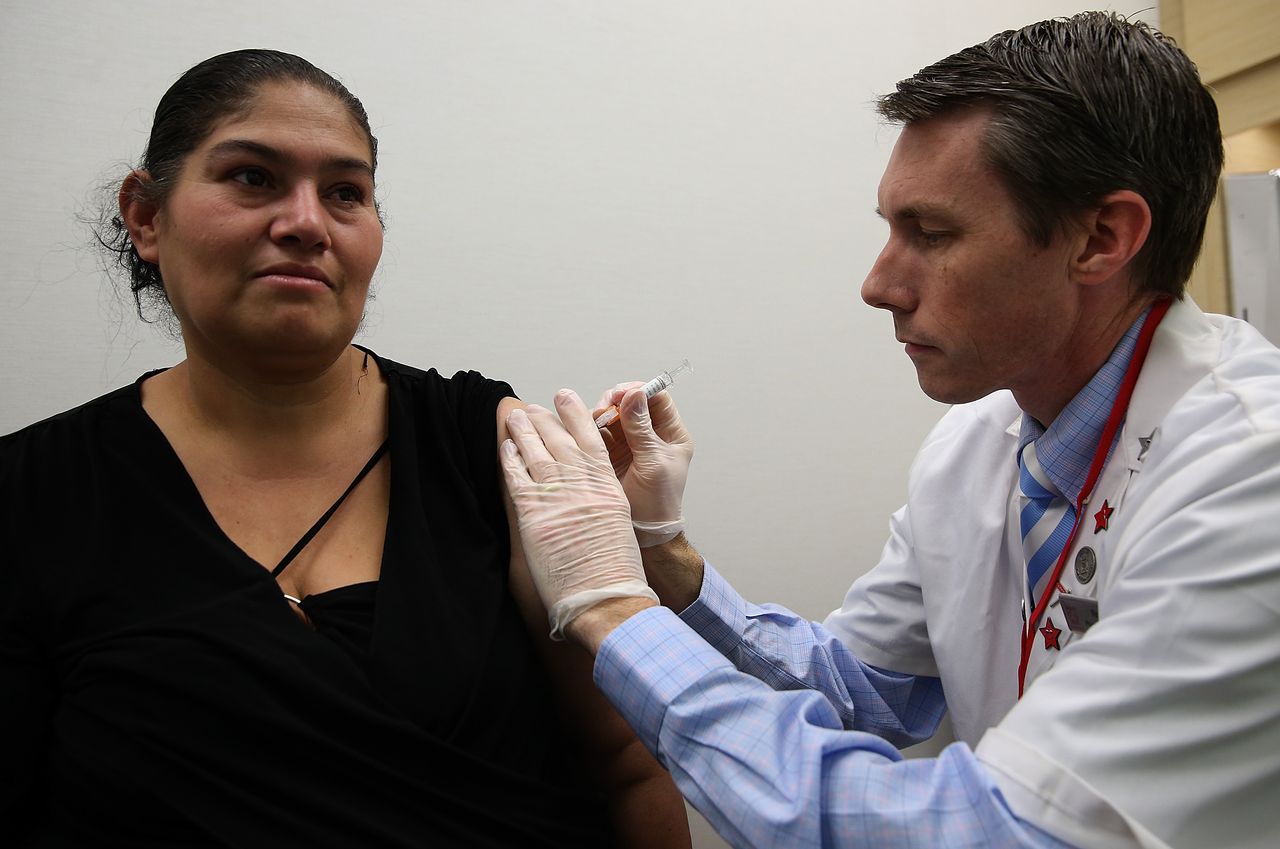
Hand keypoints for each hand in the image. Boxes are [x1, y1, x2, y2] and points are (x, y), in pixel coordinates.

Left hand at [502, 390, 657, 639]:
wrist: (603, 596)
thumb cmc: (614, 571)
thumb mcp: (618, 524)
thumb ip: (601, 500)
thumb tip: (586, 490)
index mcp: (607, 487)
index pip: (590, 440)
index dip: (576, 416)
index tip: (566, 399)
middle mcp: (583, 486)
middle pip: (560, 440)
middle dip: (546, 418)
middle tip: (534, 406)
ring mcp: (558, 498)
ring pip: (537, 452)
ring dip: (524, 431)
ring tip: (516, 416)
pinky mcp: (534, 514)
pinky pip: (518, 477)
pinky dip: (511, 459)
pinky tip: (506, 448)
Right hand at [595, 384, 693, 546]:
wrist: (643, 533)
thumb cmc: (658, 503)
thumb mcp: (653, 463)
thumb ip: (642, 429)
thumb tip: (634, 395)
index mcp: (671, 435)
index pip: (658, 399)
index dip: (639, 392)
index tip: (621, 394)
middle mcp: (650, 436)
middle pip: (632, 403)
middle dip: (615, 403)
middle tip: (603, 410)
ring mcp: (630, 444)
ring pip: (613, 416)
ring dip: (601, 416)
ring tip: (594, 425)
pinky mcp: (611, 454)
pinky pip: (599, 433)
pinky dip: (591, 430)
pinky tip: (586, 434)